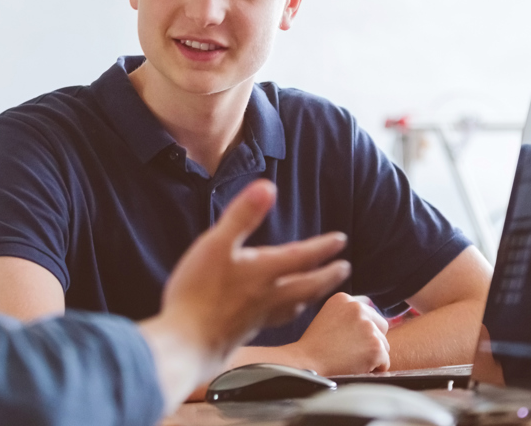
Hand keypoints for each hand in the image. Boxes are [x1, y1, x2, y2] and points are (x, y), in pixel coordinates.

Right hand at [139, 179, 349, 409]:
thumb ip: (243, 216)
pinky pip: (277, 318)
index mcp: (264, 272)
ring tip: (317, 291)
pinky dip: (287, 311)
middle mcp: (268, 296)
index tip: (340, 240)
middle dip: (328, 276)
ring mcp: (258, 317)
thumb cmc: (198, 292)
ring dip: (311, 295)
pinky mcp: (245, 332)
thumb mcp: (217, 244)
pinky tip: (276, 312)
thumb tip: (267, 187)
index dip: (322, 247)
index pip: (303, 257)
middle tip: (344, 269)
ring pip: (295, 304)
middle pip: (308, 286)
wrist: (186, 344)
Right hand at [287, 293, 389, 374]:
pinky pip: (385, 361)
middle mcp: (358, 308)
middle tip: (350, 351)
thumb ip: (348, 314)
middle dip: (371, 340)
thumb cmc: (314, 347)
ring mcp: (368, 327)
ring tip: (350, 360)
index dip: (360, 331)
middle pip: (381, 326)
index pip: (369, 313)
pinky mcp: (375, 347)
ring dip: (372, 355)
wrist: (305, 365)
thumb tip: (372, 320)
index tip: (346, 340)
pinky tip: (356, 368)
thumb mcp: (328, 317)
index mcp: (344, 299)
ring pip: (384, 345)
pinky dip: (375, 369)